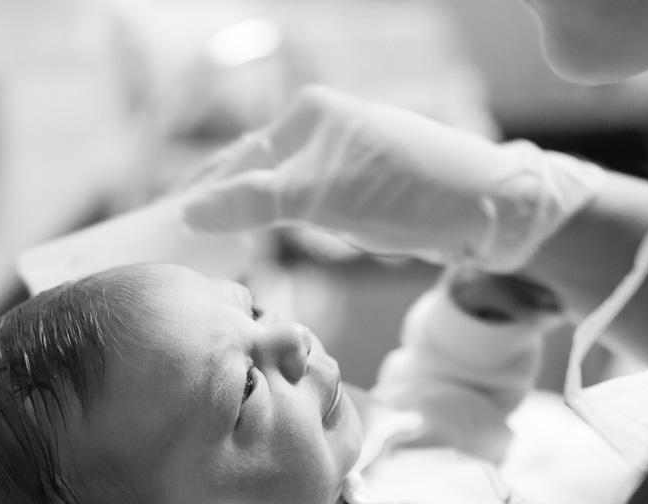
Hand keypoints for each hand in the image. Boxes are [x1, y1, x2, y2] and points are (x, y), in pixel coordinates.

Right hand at [178, 85, 605, 270]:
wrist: (485, 210)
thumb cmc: (408, 190)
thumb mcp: (324, 195)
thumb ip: (255, 202)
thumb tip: (191, 212)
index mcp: (308, 114)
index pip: (236, 159)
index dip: (199, 193)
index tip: (162, 224)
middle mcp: (319, 130)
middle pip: (250, 172)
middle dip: (214, 203)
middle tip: (171, 238)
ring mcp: (336, 161)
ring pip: (273, 192)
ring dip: (241, 217)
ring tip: (202, 245)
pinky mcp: (353, 192)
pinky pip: (299, 207)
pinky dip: (273, 225)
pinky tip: (254, 241)